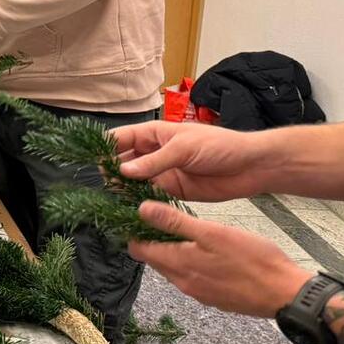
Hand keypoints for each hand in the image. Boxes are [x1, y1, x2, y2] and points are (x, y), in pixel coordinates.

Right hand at [112, 121, 268, 202]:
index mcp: (154, 135)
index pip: (121, 138)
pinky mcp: (172, 191)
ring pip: (134, 181)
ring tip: (113, 199)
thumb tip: (123, 171)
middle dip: (111, 171)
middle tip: (103, 185)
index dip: (105, 148)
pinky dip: (140, 202)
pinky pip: (150, 196)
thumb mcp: (184, 148)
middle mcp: (154, 153)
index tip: (91, 161)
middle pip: (123, 161)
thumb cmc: (220, 146)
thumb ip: (154, 161)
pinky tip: (131, 208)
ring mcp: (162, 173)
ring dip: (124, 189)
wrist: (251, 167)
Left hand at [130, 201, 313, 316]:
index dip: (135, 231)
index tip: (141, 214)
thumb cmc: (253, 260)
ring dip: (174, 251)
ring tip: (188, 232)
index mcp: (178, 265)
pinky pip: (192, 278)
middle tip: (166, 218)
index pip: (138, 249)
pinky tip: (208, 252)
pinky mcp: (215, 298)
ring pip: (174, 268)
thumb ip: (175, 222)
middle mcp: (183, 283)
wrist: (287, 294)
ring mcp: (199, 293)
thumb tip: (141, 210)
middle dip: (154, 240)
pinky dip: (192, 263)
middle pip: (154, 259)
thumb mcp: (212, 233)